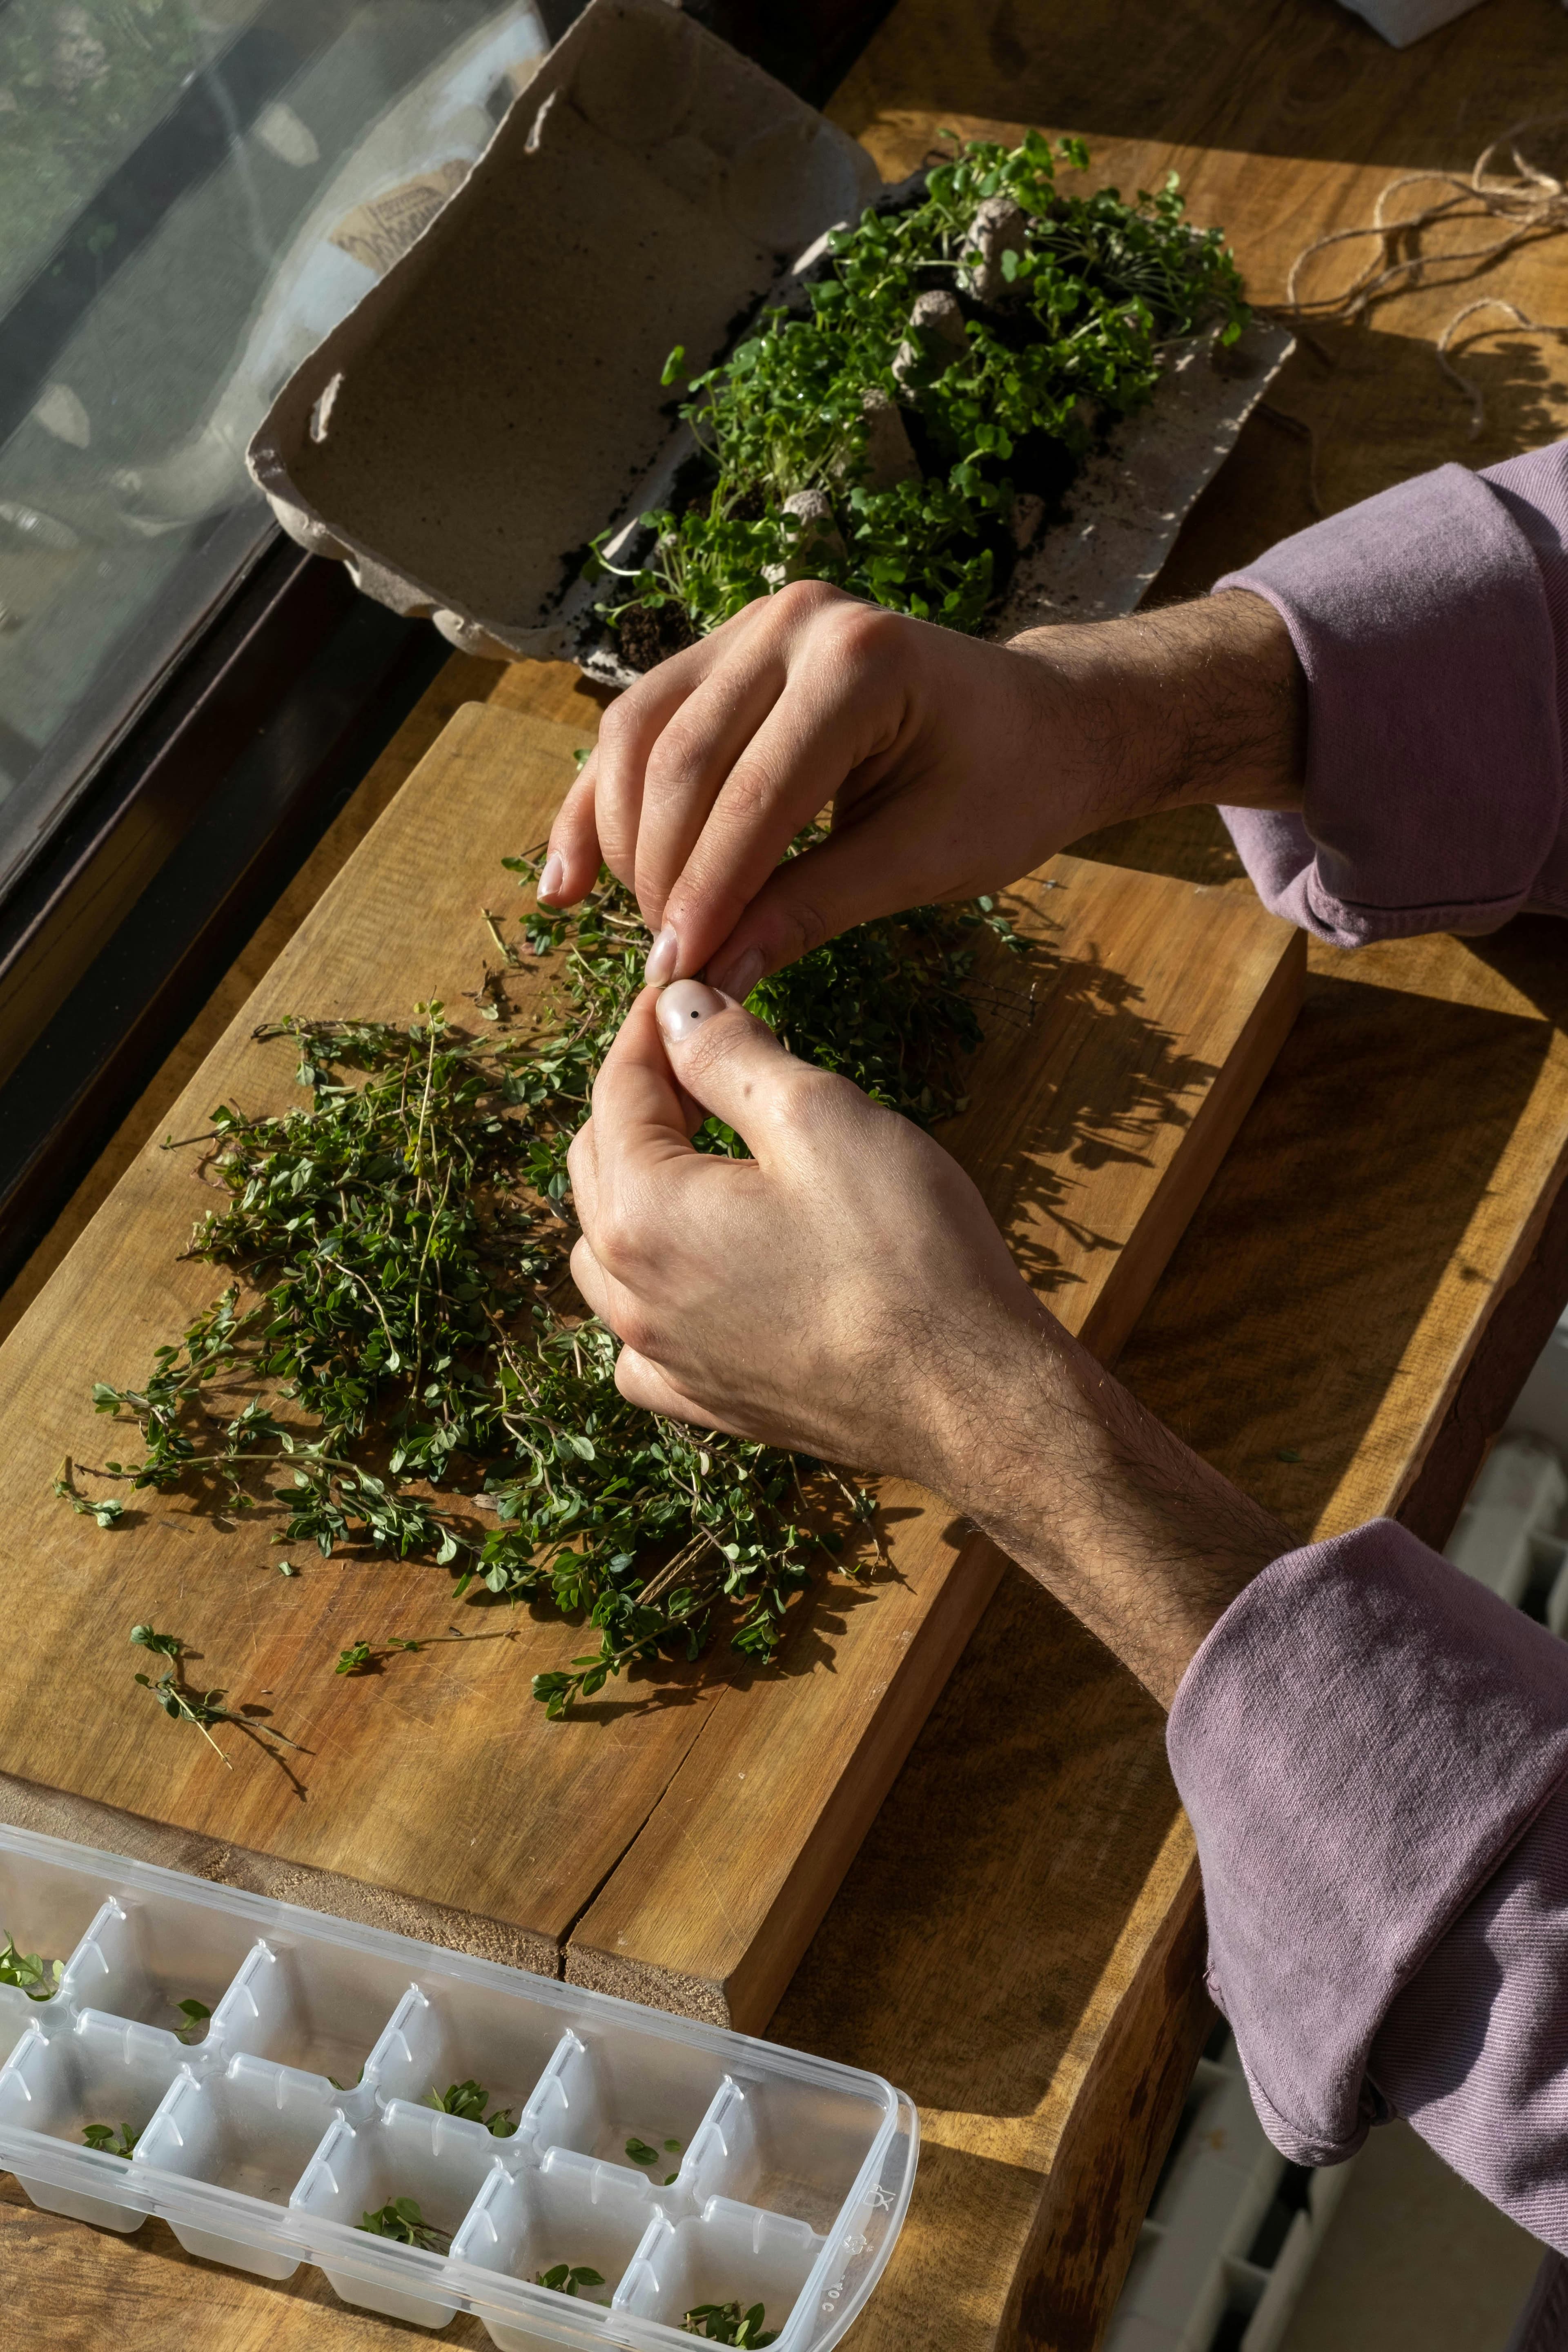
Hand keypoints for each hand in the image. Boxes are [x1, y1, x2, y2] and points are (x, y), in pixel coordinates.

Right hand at [542, 583, 1303, 996]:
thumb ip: (812, 909)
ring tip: (635, 925)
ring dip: (618, 836)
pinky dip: (601, 801)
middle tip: (663, 964)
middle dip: (661, 872)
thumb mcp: (925, 859)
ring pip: (640, 734)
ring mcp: (755, 623)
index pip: (754, 794)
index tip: (675, 974)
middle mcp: (795, 620)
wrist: (1043, 720)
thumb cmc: (1006, 788)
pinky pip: (643, 722)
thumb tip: (711, 978)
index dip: (706, 892)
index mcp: (862, 662)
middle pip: (680, 758)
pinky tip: (572, 877)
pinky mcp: (729, 648)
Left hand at [569, 981, 1293, 1706]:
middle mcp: (629, 1294)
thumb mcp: (821, 1118)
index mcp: (642, 1213)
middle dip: (639, 1101)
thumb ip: (732, 1055)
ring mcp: (662, 1357)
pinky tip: (696, 1270)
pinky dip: (651, 1289)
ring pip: (606, 1252)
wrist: (969, 1399)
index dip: (650, 1029)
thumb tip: (679, 1009)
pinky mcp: (705, 1402)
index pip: (617, 1091)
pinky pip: (640, 1337)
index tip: (683, 992)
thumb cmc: (906, 1252)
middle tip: (697, 1056)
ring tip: (697, 1150)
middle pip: (598, 1166)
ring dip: (635, 1189)